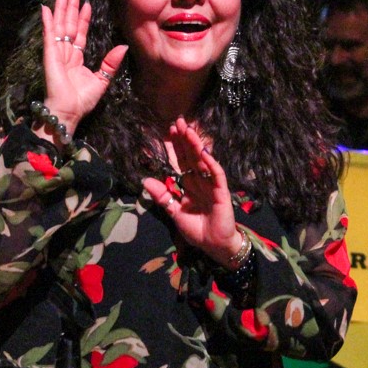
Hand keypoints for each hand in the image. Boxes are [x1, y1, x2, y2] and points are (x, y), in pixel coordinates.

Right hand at [40, 0, 128, 130]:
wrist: (69, 112)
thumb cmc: (82, 100)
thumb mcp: (102, 79)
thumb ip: (110, 62)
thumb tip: (123, 46)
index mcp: (76, 59)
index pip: (80, 34)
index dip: (82, 19)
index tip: (86, 5)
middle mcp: (65, 53)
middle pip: (68, 26)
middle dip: (70, 8)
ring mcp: (56, 53)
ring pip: (59, 26)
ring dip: (60, 9)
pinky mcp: (50, 55)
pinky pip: (49, 35)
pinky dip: (47, 22)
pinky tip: (46, 9)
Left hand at [142, 116, 243, 266]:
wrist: (214, 245)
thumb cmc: (197, 230)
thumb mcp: (174, 213)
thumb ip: (162, 197)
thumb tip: (146, 180)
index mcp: (188, 185)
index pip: (179, 163)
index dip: (173, 149)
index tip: (165, 133)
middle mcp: (199, 181)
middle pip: (190, 157)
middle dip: (184, 140)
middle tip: (177, 122)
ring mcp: (211, 185)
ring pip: (202, 161)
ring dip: (196, 146)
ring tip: (188, 130)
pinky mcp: (222, 191)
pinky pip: (216, 175)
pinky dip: (211, 164)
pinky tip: (204, 152)